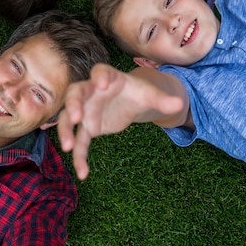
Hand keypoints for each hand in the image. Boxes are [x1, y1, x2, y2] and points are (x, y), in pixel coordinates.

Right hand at [58, 64, 182, 179]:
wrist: (131, 102)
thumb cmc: (137, 92)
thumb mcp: (150, 95)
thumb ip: (162, 100)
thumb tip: (180, 104)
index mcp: (108, 77)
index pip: (100, 72)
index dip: (99, 76)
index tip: (102, 84)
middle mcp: (91, 92)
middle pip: (76, 93)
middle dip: (73, 103)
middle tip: (76, 116)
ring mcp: (87, 110)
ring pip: (69, 117)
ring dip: (66, 130)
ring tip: (68, 147)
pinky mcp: (88, 127)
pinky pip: (80, 141)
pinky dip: (79, 156)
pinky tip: (83, 173)